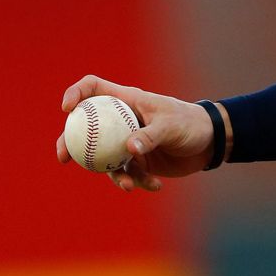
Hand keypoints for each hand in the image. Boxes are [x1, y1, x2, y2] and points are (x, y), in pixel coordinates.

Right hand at [56, 76, 219, 191]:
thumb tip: (129, 149)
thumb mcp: (171, 126)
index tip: (67, 110)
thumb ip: (150, 135)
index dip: (76, 94)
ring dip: (112, 174)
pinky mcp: (137, 160)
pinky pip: (127, 173)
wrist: (210, 142)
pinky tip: (156, 186)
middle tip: (64, 157)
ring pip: (103, 157)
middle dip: (69, 141)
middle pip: (85, 127)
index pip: (93, 88)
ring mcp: (127, 141)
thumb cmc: (192, 123)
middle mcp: (122, 120)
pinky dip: (138, 182)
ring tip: (128, 185)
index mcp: (127, 101)